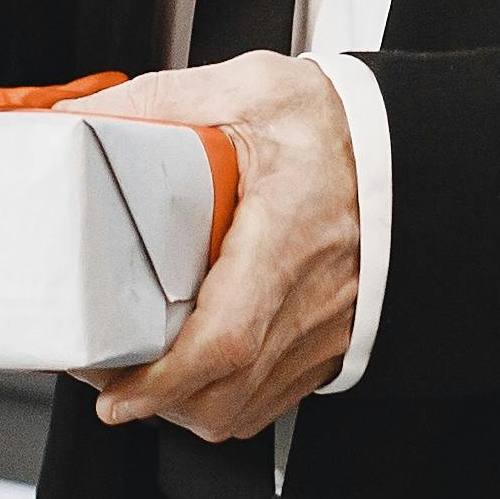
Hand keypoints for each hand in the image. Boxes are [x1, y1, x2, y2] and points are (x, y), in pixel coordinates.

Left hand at [69, 52, 354, 441]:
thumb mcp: (254, 90)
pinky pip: (272, 398)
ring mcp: (325, 330)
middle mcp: (311, 299)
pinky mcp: (331, 343)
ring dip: (186, 406)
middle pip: (225, 394)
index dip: (163, 381)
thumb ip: (164, 101)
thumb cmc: (345, 127)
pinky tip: (195, 370)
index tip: (114, 391)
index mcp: (286, 239)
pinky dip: (224, 399)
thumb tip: (85, 118)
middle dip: (155, 402)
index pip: (224, 339)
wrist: (414, 149)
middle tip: (104, 374)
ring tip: (140, 375)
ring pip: (244, 408)